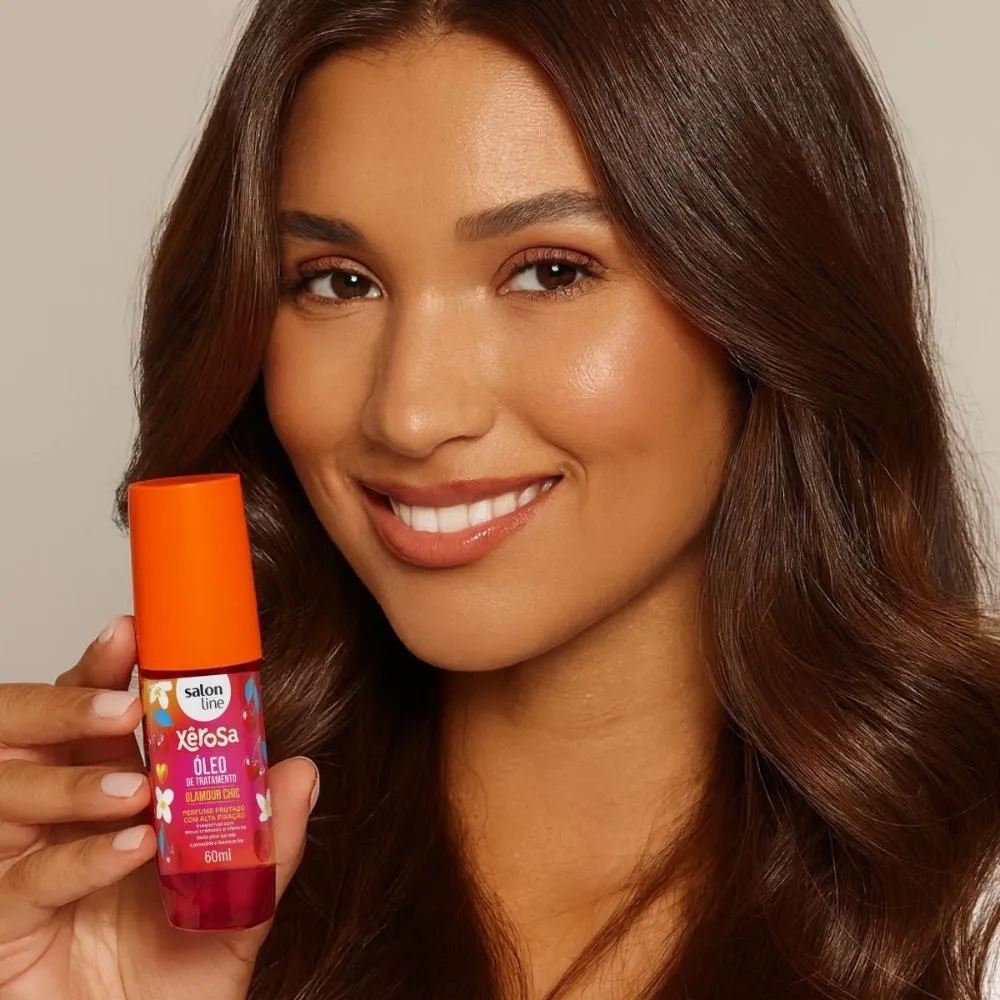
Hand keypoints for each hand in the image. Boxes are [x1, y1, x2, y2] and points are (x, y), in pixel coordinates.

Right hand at [0, 615, 317, 999]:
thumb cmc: (176, 980)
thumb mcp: (238, 909)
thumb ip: (267, 844)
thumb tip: (301, 772)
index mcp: (104, 795)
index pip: (89, 713)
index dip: (103, 668)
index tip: (134, 632)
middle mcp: (52, 820)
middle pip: (27, 734)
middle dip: (70, 705)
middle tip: (125, 701)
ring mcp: (17, 869)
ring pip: (9, 794)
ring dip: (76, 781)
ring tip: (139, 789)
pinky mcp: (3, 925)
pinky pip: (23, 881)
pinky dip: (78, 859)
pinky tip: (129, 848)